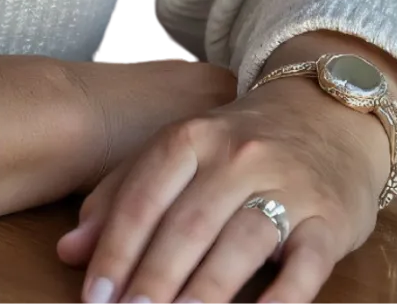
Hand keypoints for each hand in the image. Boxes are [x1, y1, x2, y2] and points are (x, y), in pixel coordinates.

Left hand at [54, 74, 388, 303]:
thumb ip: (122, 195)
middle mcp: (237, 156)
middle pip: (188, 225)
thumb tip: (68, 251)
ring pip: (239, 244)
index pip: (145, 196)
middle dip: (153, 280)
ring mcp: (286, 186)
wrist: (328, 112)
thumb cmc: (238, 143)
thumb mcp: (178, 151)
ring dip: (204, 293)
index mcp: (191, 137)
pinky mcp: (328, 219)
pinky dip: (281, 299)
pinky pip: (305, 265)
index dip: (116, 249)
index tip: (94, 297)